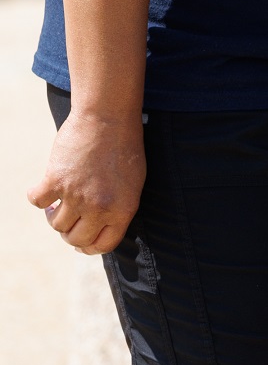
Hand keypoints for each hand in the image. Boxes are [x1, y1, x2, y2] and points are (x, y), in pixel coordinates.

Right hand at [28, 109, 145, 253]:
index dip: (89, 247)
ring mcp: (76, 195)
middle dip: (69, 233)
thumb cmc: (124, 146)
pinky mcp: (55, 180)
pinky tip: (43, 188)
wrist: (108, 116)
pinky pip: (37, 201)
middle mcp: (99, 207)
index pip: (103, 245)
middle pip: (75, 239)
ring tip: (57, 202)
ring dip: (54, 215)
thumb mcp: (133, 182)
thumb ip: (118, 207)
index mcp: (123, 210)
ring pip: (56, 224)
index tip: (81, 243)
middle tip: (68, 218)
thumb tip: (99, 227)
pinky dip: (37, 196)